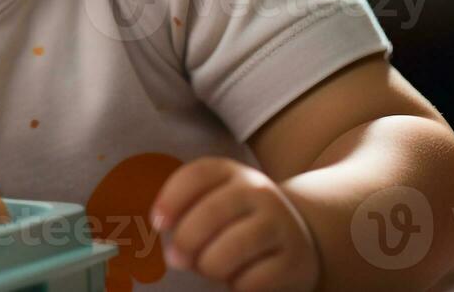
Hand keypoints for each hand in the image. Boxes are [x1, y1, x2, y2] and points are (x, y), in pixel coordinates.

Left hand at [149, 157, 318, 291]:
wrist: (294, 236)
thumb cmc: (238, 220)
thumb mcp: (215, 202)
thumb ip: (189, 214)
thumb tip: (173, 253)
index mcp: (231, 173)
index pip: (197, 175)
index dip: (171, 199)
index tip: (158, 223)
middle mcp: (258, 192)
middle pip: (211, 212)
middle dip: (185, 241)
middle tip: (176, 258)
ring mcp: (279, 225)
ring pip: (232, 248)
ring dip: (210, 265)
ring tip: (209, 267)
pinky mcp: (293, 260)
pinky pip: (252, 279)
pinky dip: (237, 284)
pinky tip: (239, 278)